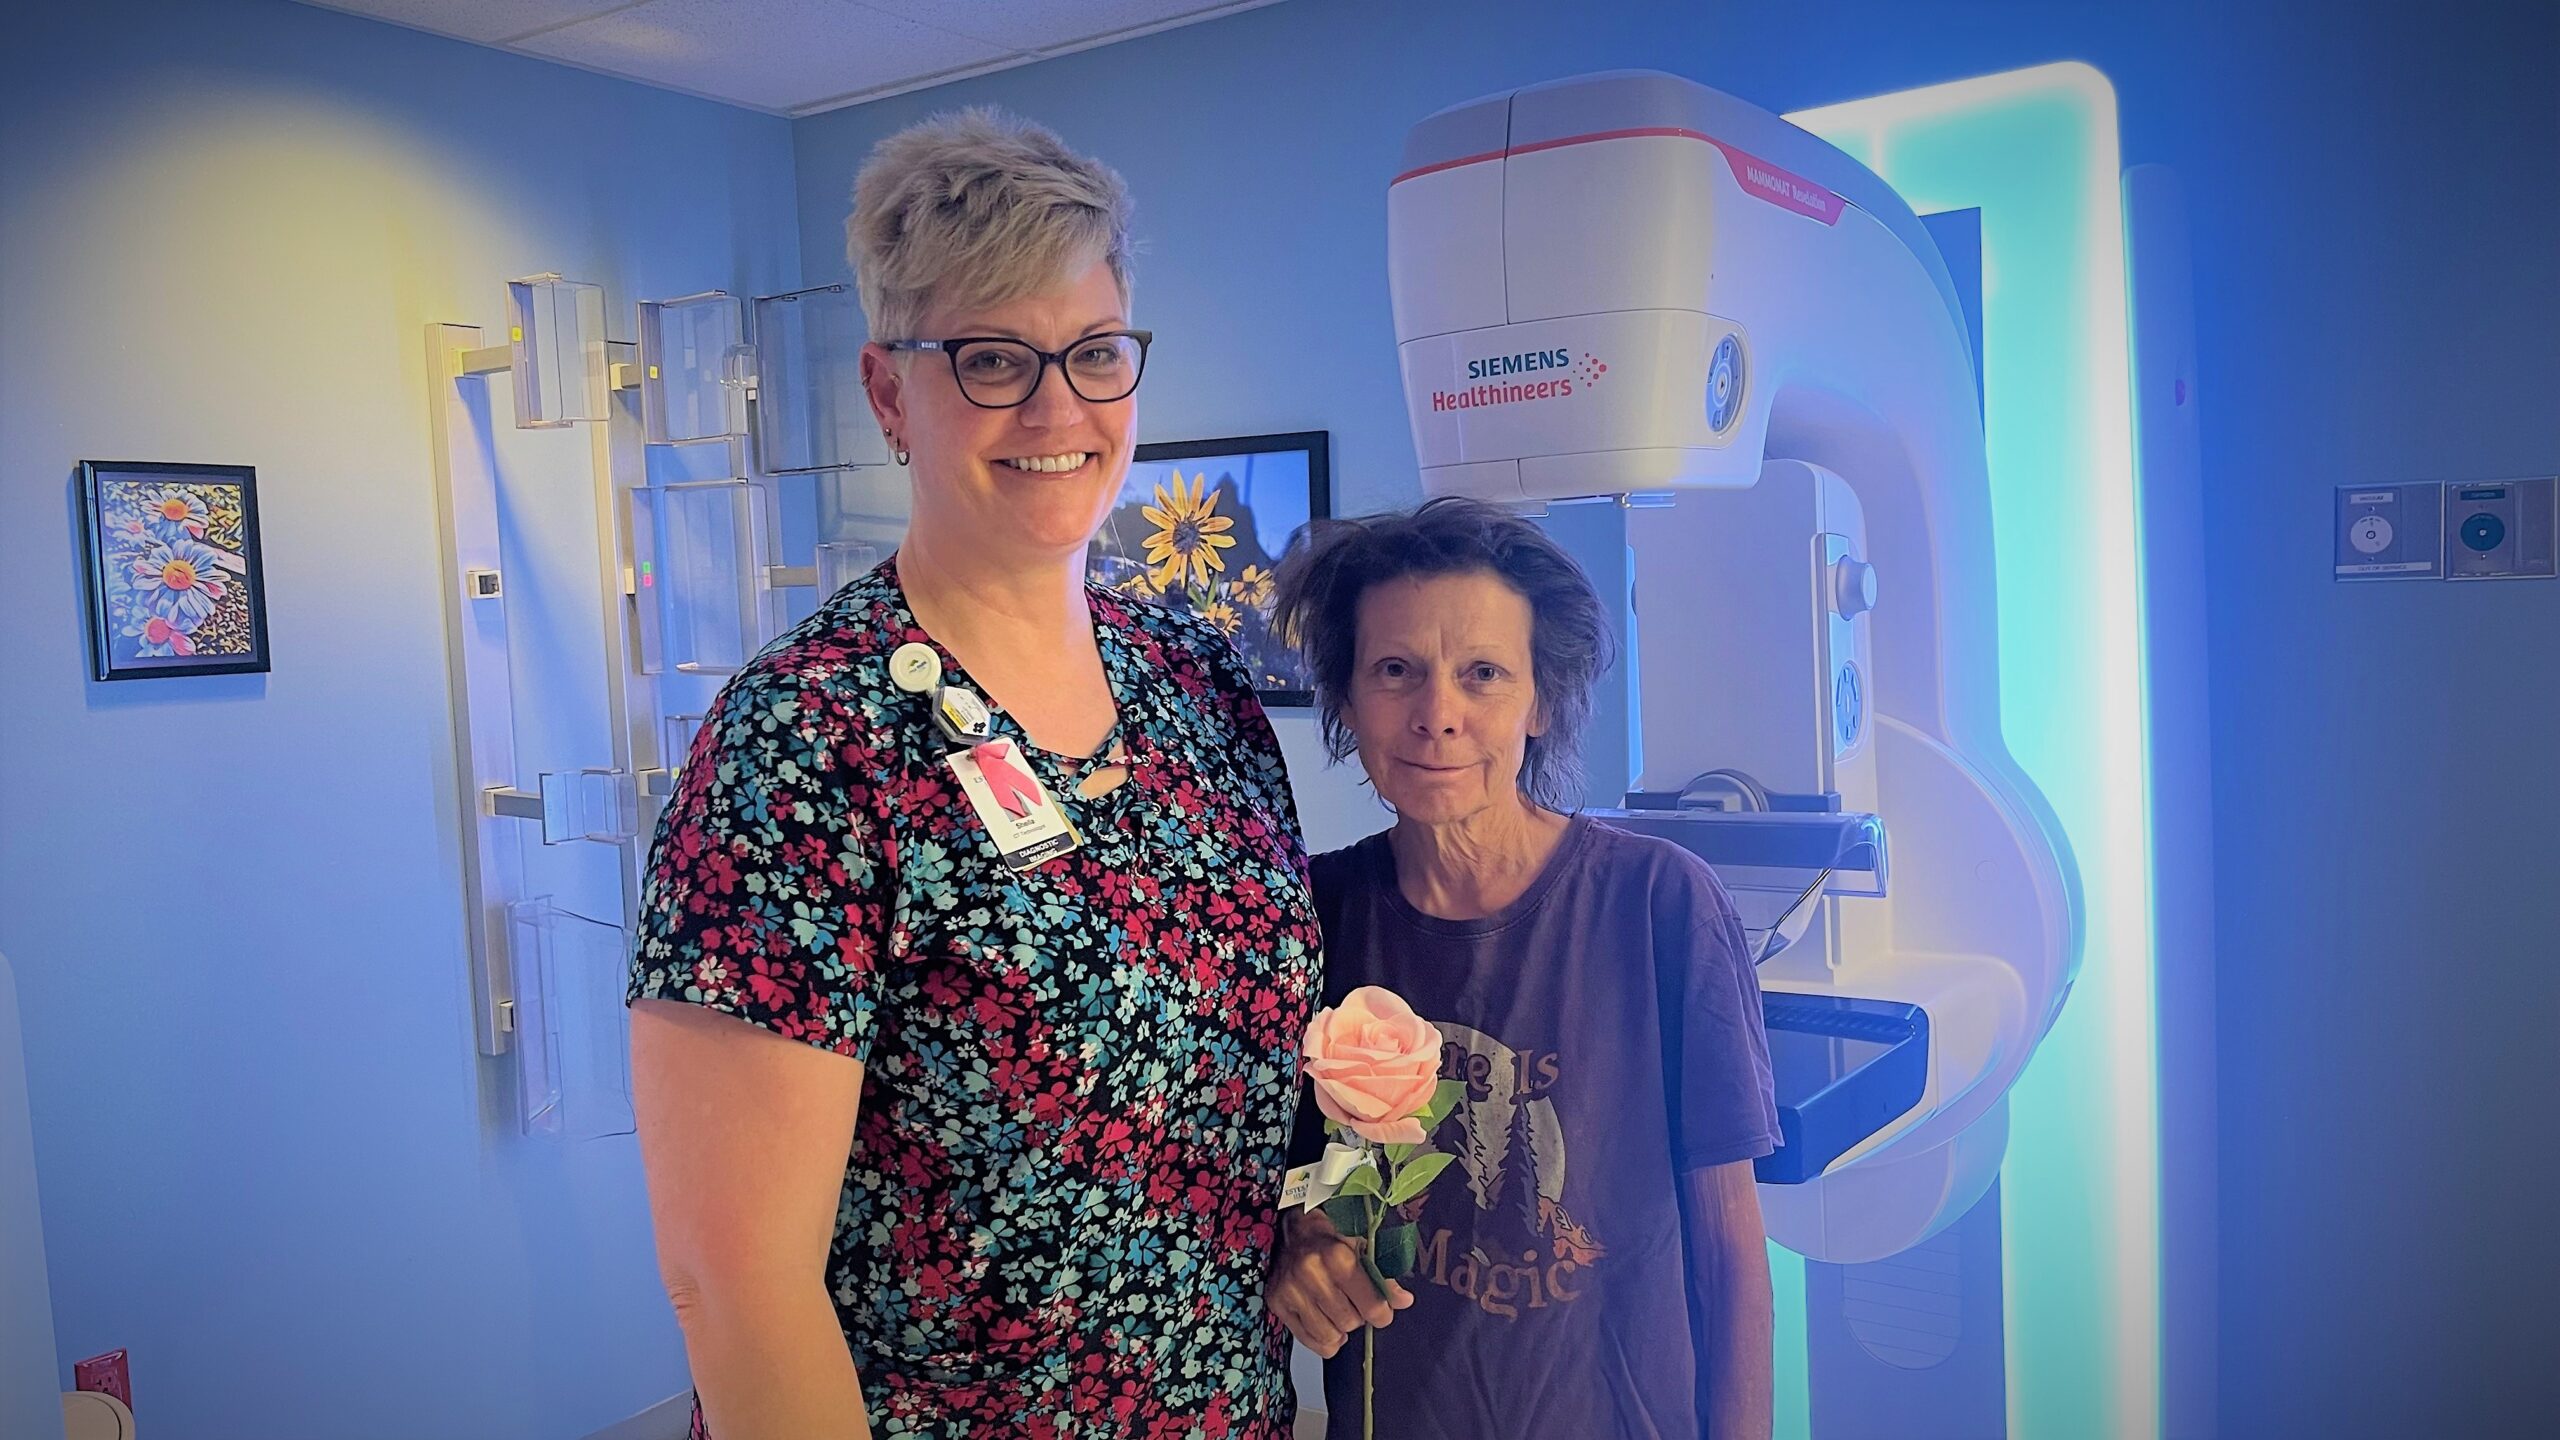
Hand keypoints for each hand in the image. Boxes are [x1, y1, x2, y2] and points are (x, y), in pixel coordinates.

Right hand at [1267, 1208, 1413, 1357]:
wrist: (1293, 1232)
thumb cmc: (1329, 1241)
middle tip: (1353, 1303)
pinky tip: (1325, 1323)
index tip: (1381, 1311)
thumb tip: (1404, 1301)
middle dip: (1358, 1318)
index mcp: (1338, 1257)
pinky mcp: (1277, 1303)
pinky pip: (1308, 1340)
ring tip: (1337, 1311)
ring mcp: (1291, 1290)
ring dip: (1339, 1329)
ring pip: (1329, 1335)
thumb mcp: (1362, 1250)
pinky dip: (1322, 1339)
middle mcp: (1311, 1273)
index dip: (1382, 1313)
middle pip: (1350, 1322)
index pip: (1371, 1306)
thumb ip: (1384, 1278)